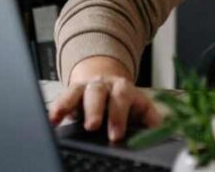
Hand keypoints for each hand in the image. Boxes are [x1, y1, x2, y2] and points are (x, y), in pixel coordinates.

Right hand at [47, 56, 161, 142]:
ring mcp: (87, 87)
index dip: (119, 117)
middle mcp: (105, 85)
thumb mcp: (138, 107)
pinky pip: (62, 97)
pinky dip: (56, 107)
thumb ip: (149, 117)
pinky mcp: (71, 91)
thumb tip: (163, 129)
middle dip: (96, 109)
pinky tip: (51, 119)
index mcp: (124, 89)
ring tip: (60, 119)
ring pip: (78, 91)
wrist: (106, 80)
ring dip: (70, 105)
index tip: (116, 136)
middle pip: (100, 93)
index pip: (123, 99)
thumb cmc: (123, 101)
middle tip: (92, 126)